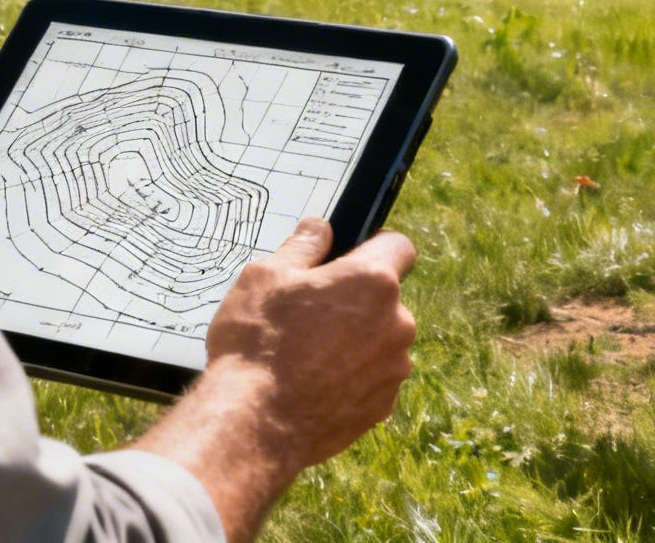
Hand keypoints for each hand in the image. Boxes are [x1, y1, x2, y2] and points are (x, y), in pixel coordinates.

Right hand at [204, 218, 417, 469]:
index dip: (374, 247)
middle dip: (356, 301)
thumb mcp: (264, 277)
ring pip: (379, 341)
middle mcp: (397, 323)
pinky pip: (371, 379)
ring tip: (305, 355)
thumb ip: (301, 246)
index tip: (349, 259)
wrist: (255, 426)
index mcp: (373, 281)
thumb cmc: (258, 344)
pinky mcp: (383, 407)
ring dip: (354, 342)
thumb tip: (320, 228)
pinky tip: (311, 385)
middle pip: (385, 299)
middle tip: (309, 314)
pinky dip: (350, 378)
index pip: (399, 247)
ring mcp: (393, 369)